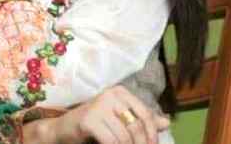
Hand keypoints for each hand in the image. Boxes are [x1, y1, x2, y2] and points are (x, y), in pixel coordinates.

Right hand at [38, 85, 169, 143]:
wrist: (65, 128)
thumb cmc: (95, 123)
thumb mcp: (120, 120)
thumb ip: (141, 120)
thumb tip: (166, 122)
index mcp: (120, 92)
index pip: (145, 115)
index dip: (152, 135)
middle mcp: (110, 95)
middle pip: (136, 126)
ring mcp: (99, 105)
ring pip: (125, 137)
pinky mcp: (89, 119)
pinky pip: (111, 141)